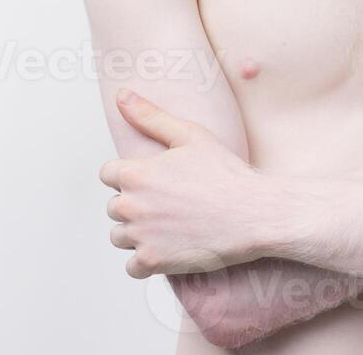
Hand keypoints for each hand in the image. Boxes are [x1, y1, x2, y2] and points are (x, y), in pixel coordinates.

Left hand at [99, 89, 269, 278]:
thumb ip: (150, 116)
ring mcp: (141, 236)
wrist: (254, 213)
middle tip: (171, 204)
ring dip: (138, 234)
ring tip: (171, 226)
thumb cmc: (225, 173)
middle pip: (114, 207)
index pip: (108, 174)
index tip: (158, 181)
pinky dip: (148, 261)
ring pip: (120, 237)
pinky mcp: (152, 262)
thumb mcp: (190, 136)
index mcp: (135, 173)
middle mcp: (131, 205)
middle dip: (136, 205)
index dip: (132, 176)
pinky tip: (171, 247)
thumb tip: (122, 95)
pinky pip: (133, 267)